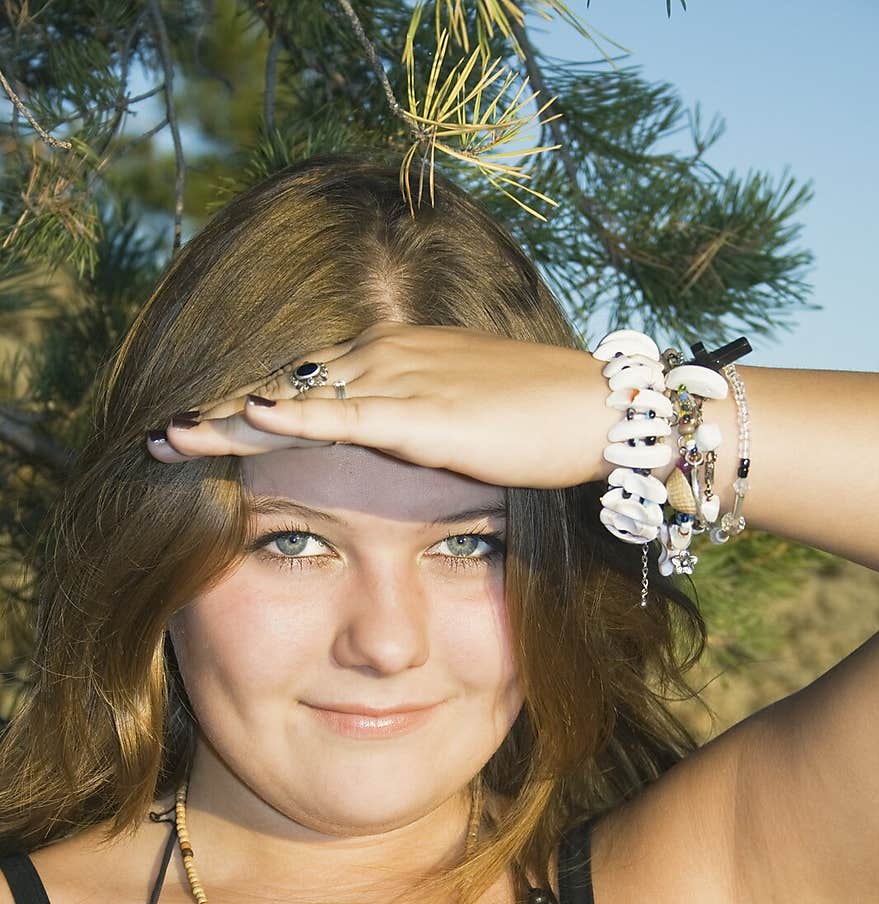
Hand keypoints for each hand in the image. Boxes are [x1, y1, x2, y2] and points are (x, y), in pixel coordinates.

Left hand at [145, 321, 604, 489]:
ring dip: (229, 422)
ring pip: (295, 400)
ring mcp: (399, 380)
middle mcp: (385, 359)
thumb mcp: (463, 420)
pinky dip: (292, 418)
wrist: (599, 408)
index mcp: (393, 359)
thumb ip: (417, 428)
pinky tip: (248, 417)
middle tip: (159, 439)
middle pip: (283, 387)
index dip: (246, 408)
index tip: (200, 430)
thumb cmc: (541, 419)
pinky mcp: (419, 414)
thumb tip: (394, 448)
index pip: (303, 382)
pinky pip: (342, 416)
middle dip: (218, 416)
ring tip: (171, 439)